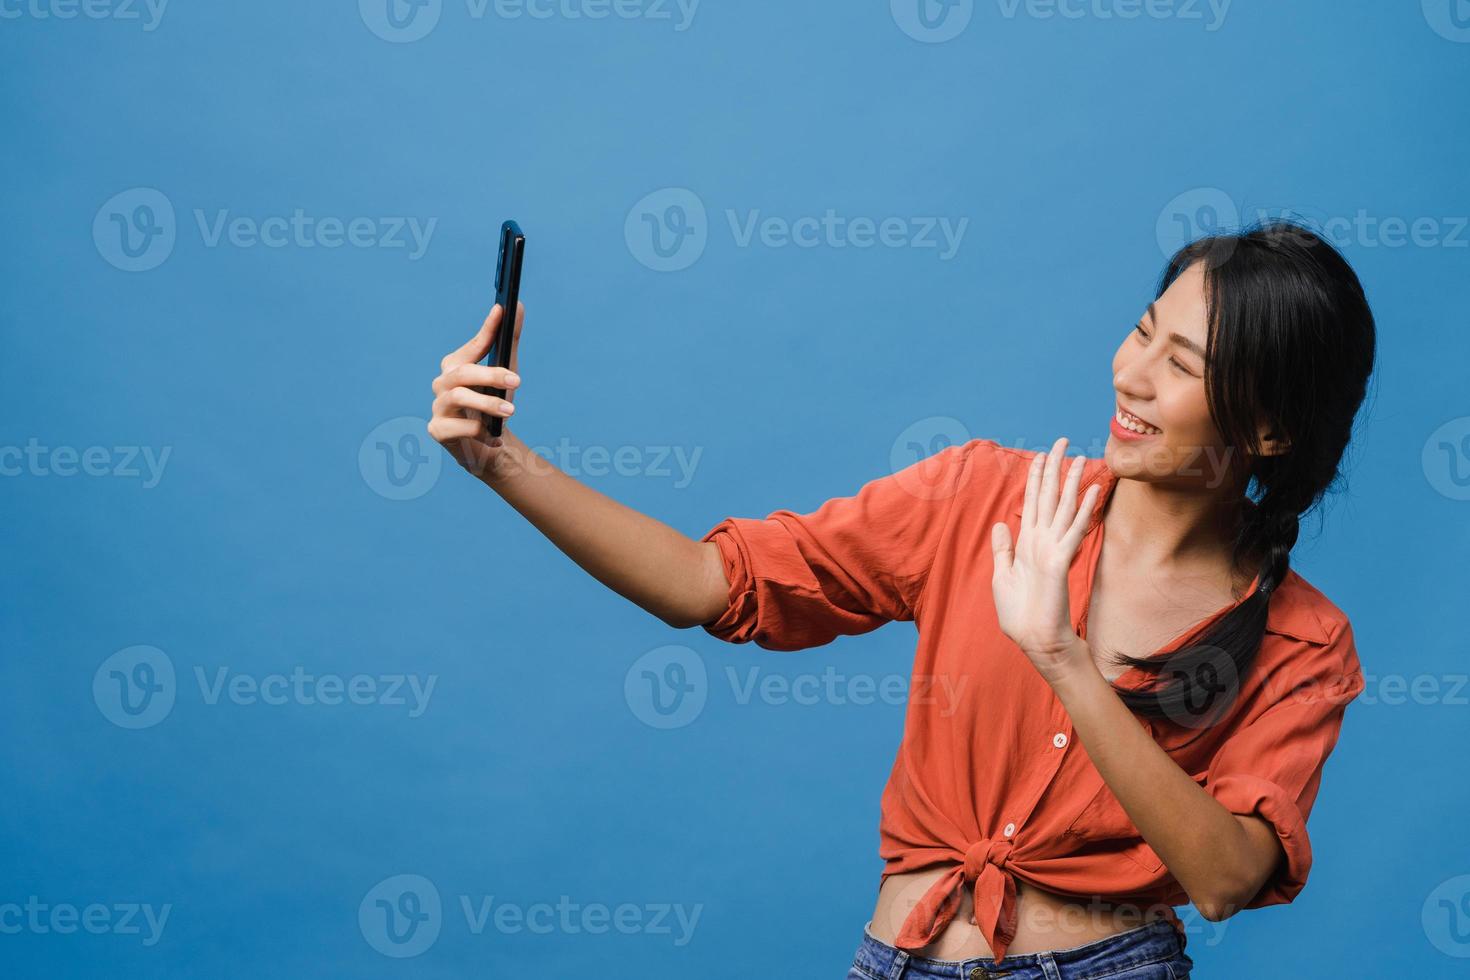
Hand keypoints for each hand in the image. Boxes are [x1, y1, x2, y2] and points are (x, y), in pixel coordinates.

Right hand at [428, 302, 523, 477]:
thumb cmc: (492, 407)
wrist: (487, 448)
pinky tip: (495, 437)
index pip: (474, 346)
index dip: (488, 329)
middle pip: (463, 372)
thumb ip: (509, 341)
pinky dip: (481, 432)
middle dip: (491, 375)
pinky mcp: (438, 430)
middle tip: (517, 382)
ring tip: (511, 411)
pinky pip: (459, 428)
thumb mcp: (505, 375)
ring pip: (459, 397)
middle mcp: (442, 383)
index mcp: (456, 366)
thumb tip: (519, 305)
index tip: (502, 310)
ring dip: (487, 404)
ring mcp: (438, 406)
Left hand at [990, 436, 1099, 683]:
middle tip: (1062, 441)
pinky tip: (1092, 489)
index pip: (1032, 502)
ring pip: (1065, 507)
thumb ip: (1003, 549)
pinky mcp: (1061, 559)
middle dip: (1055, 468)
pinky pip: (1073, 528)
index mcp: (1027, 543)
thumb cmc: (1020, 613)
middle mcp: (1042, 540)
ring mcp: (1053, 548)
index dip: (1035, 478)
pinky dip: (1083, 509)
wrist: (1034, 638)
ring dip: (1073, 481)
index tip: (1040, 455)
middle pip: (1050, 496)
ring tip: (1082, 457)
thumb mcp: (1002, 575)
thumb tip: (1000, 523)